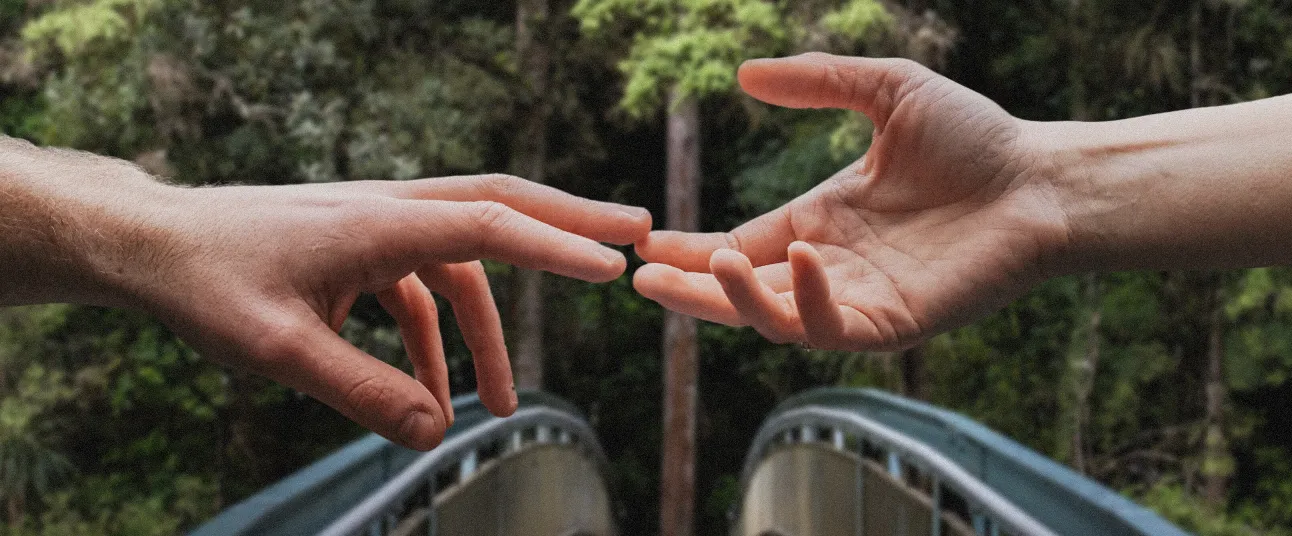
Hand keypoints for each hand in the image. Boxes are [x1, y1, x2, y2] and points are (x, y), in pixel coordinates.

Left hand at [126, 175, 648, 449]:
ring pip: (465, 263)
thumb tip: (440, 432)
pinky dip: (436, 343)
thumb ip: (363, 393)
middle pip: (500, 206)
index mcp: (377, 222)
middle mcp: (389, 211)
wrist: (154, 246)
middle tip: (635, 235)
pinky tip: (432, 397)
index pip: (487, 225)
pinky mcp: (363, 249)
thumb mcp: (281, 351)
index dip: (555, 244)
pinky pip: (422, 291)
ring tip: (505, 405)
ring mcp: (378, 226)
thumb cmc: (209, 285)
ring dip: (489, 332)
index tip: (613, 265)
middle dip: (568, 224)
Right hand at [634, 53, 1067, 350]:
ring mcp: (859, 299)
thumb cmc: (975, 138)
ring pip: (777, 319)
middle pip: (742, 291)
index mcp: (820, 221)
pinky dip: (811, 301)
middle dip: (691, 290)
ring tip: (709, 264)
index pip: (740, 245)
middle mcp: (830, 266)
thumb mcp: (887, 91)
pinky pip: (834, 327)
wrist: (1043, 178)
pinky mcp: (893, 322)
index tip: (648, 242)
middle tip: (643, 278)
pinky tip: (801, 258)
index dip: (692, 250)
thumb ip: (818, 83)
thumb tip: (745, 74)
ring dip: (736, 300)